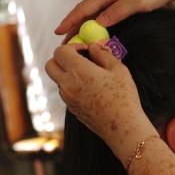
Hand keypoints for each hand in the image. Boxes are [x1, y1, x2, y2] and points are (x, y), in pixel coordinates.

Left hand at [45, 43, 155, 157]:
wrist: (122, 127)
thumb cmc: (124, 97)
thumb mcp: (118, 70)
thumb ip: (103, 54)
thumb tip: (94, 46)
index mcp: (78, 71)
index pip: (60, 51)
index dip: (72, 46)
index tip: (85, 50)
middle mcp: (68, 85)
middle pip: (50, 65)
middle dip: (62, 58)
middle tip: (79, 59)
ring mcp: (67, 98)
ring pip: (57, 79)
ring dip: (67, 73)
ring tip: (89, 75)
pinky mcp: (71, 109)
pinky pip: (65, 92)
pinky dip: (72, 86)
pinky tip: (91, 89)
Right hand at [54, 0, 174, 38]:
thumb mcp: (138, 1)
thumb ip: (117, 12)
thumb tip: (98, 23)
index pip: (84, 7)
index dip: (70, 20)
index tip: (59, 32)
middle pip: (87, 10)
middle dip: (74, 25)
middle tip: (65, 41)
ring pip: (96, 11)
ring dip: (86, 25)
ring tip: (78, 39)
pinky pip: (106, 12)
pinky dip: (98, 22)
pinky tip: (99, 30)